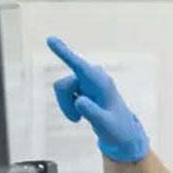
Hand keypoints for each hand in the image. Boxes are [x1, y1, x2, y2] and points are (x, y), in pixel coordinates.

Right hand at [48, 36, 148, 162]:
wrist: (122, 133)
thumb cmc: (116, 129)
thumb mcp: (105, 125)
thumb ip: (93, 113)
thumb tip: (80, 101)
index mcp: (101, 83)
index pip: (80, 67)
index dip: (64, 53)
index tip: (50, 39)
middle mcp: (94, 77)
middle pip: (63, 85)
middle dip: (64, 102)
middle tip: (75, 120)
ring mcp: (88, 80)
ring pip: (62, 89)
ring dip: (66, 105)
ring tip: (79, 118)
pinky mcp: (83, 86)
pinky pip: (64, 93)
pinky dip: (67, 105)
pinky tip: (80, 113)